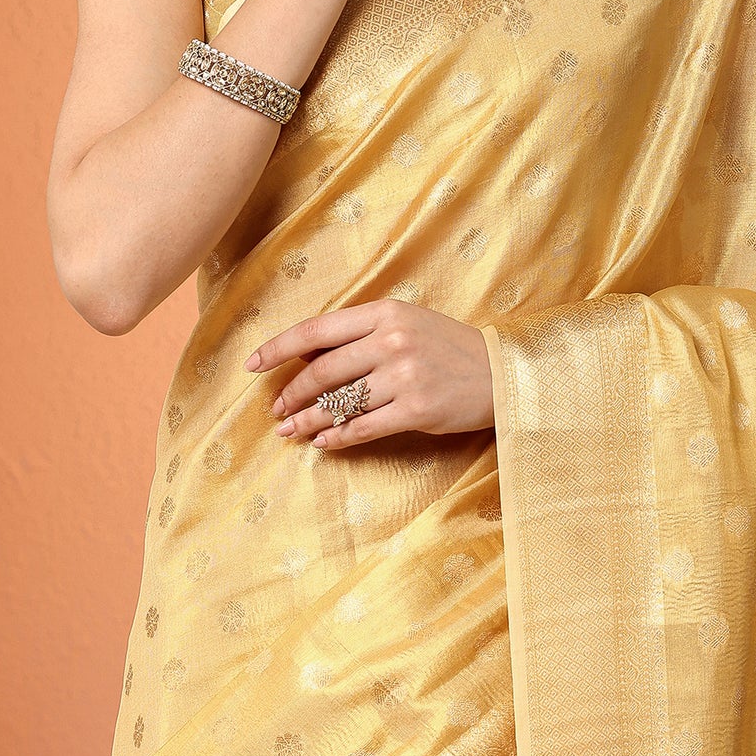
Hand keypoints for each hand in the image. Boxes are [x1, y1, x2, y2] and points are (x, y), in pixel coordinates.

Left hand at [244, 298, 494, 449]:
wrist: (502, 372)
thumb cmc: (450, 347)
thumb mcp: (407, 323)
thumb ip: (363, 333)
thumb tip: (309, 356)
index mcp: (385, 312)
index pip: (316, 330)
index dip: (278, 348)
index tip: (253, 366)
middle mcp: (391, 340)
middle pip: (322, 370)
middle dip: (291, 394)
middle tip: (276, 411)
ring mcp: (404, 376)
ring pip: (338, 402)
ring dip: (307, 420)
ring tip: (289, 431)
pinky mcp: (416, 410)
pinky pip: (363, 428)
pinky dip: (338, 438)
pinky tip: (323, 443)